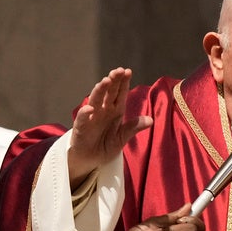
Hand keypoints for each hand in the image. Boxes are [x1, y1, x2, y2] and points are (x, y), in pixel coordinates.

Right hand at [68, 67, 152, 187]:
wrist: (89, 160)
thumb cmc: (104, 146)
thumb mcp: (122, 138)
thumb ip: (133, 128)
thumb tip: (150, 120)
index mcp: (115, 111)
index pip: (120, 93)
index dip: (123, 82)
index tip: (128, 71)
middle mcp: (103, 110)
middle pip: (108, 92)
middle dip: (113, 81)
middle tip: (118, 71)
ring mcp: (91, 117)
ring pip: (95, 100)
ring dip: (100, 90)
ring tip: (105, 81)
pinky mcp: (81, 127)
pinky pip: (82, 118)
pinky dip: (85, 113)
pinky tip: (90, 108)